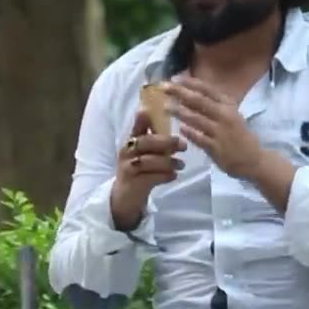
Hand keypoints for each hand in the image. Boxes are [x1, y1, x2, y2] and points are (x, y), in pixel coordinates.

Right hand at [110, 108, 186, 230]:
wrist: (124, 198)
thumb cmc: (138, 170)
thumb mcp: (144, 152)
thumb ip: (155, 138)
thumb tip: (173, 121)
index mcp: (130, 141)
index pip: (137, 126)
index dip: (145, 117)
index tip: (155, 110)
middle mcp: (126, 152)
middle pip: (145, 142)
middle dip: (166, 142)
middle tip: (183, 145)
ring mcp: (127, 168)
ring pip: (149, 161)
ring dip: (168, 162)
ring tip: (181, 165)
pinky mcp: (133, 184)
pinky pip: (151, 178)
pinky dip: (165, 176)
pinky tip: (174, 176)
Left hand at [167, 76, 296, 209]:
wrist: (253, 159)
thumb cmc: (238, 135)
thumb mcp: (230, 114)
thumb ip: (213, 104)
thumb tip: (190, 92)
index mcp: (228, 104)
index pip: (207, 89)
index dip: (190, 82)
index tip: (175, 78)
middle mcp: (225, 115)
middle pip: (198, 100)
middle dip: (179, 92)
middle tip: (163, 87)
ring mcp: (220, 131)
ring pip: (196, 118)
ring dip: (179, 111)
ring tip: (165, 107)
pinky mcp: (216, 148)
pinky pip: (198, 138)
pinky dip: (188, 132)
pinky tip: (179, 128)